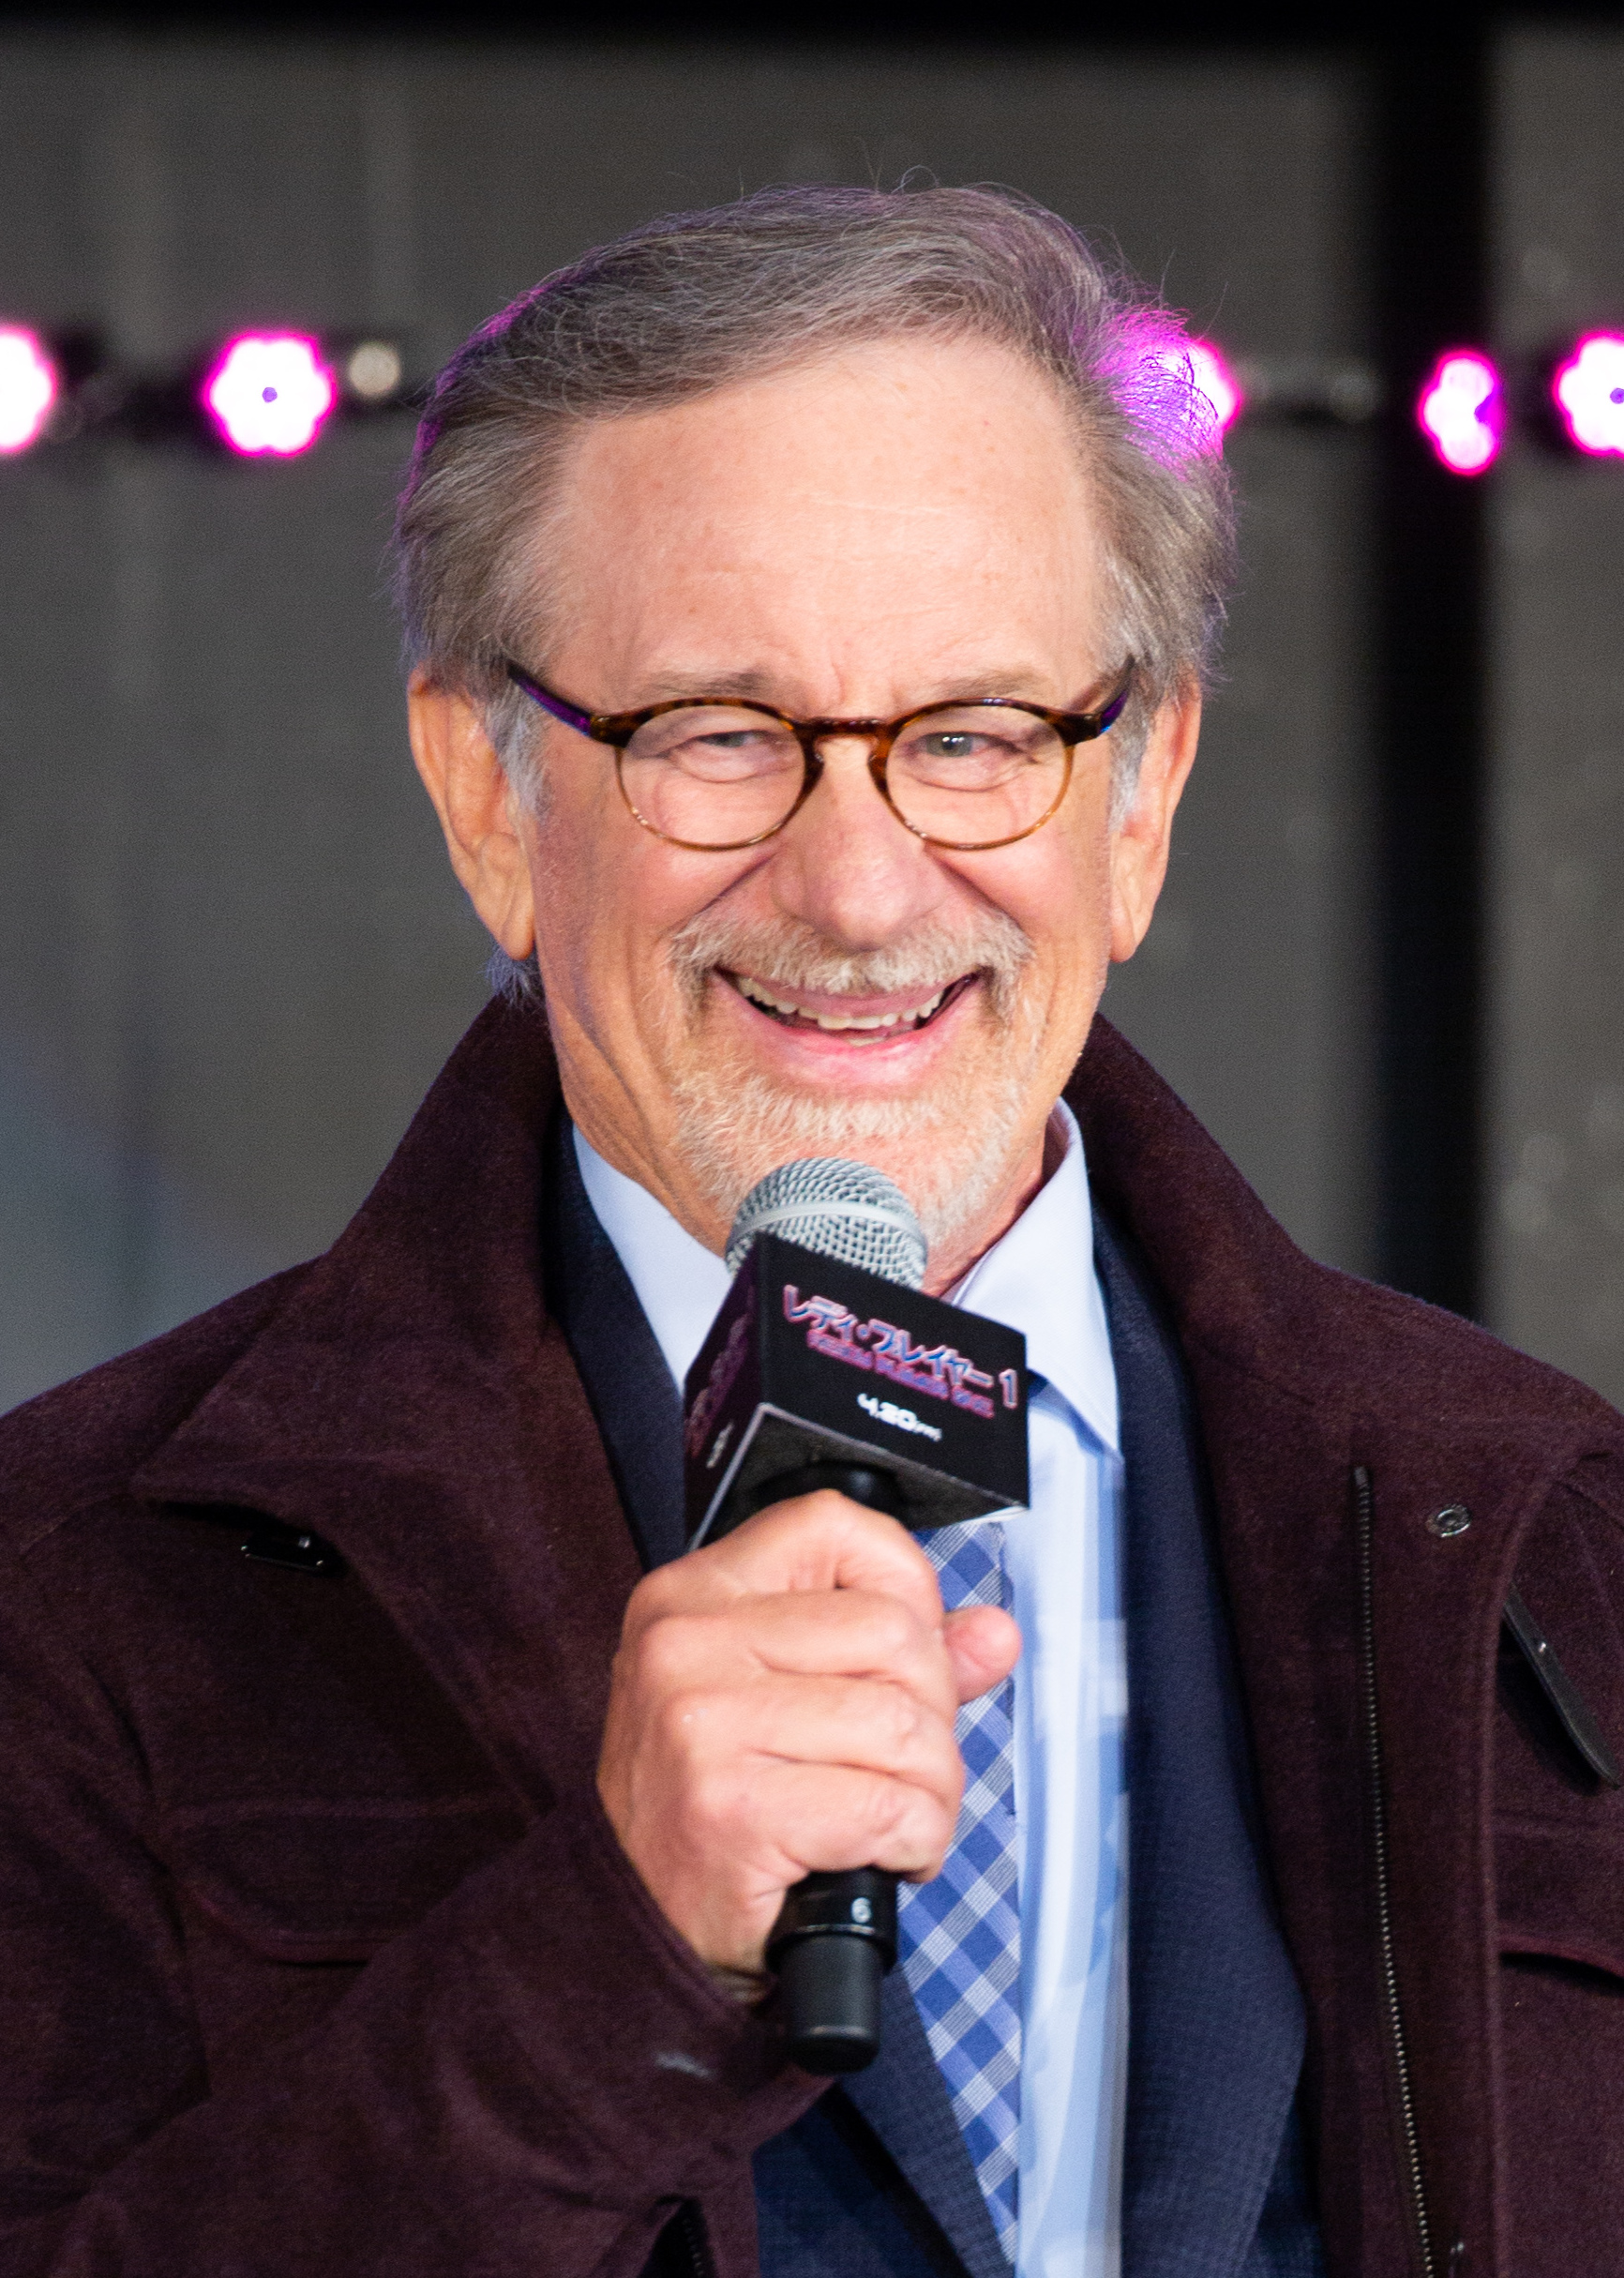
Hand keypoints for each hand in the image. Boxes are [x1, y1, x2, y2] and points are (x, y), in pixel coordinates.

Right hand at [596, 1490, 1020, 1975]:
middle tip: (901, 1767)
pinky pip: (890, 1806)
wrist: (635, 1925)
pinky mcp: (733, 1807)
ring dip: (929, 1790)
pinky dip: (914, 1843)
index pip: (831, 1525)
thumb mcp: (778, 1698)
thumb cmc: (708, 1805)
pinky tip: (880, 1856)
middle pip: (893, 1631)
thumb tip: (993, 1632)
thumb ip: (891, 1656)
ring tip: (891, 1818)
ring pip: (903, 1723)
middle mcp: (688, 1641)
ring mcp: (704, 1721)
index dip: (901, 1583)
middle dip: (931, 1713)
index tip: (904, 1652)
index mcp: (695, 1595)